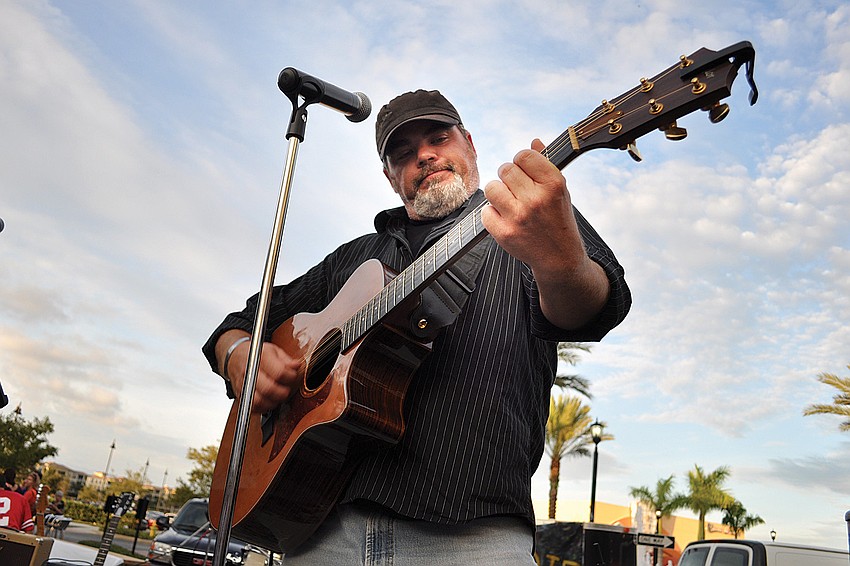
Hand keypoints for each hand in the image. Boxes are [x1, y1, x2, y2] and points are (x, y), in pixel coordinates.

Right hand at [219, 332, 300, 412]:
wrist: (236, 358)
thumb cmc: (258, 355)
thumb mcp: (274, 350)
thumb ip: (287, 360)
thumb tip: (297, 366)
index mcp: (261, 357)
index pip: (279, 372)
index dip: (290, 377)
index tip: (293, 376)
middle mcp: (250, 371)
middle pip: (268, 388)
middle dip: (282, 392)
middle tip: (287, 390)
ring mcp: (244, 384)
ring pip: (259, 401)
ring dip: (273, 402)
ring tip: (278, 396)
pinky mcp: (241, 395)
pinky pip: (252, 407)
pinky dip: (263, 408)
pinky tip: (269, 400)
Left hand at [482, 139, 609, 328]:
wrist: (559, 258)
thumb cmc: (558, 220)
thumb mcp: (561, 191)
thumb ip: (546, 165)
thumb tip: (534, 141)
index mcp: (553, 184)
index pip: (524, 155)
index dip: (522, 161)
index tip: (524, 170)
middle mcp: (535, 199)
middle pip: (505, 169)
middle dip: (508, 177)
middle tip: (516, 189)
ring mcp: (518, 216)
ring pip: (491, 188)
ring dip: (498, 193)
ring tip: (509, 202)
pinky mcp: (504, 233)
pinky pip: (485, 211)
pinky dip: (492, 214)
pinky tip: (506, 218)